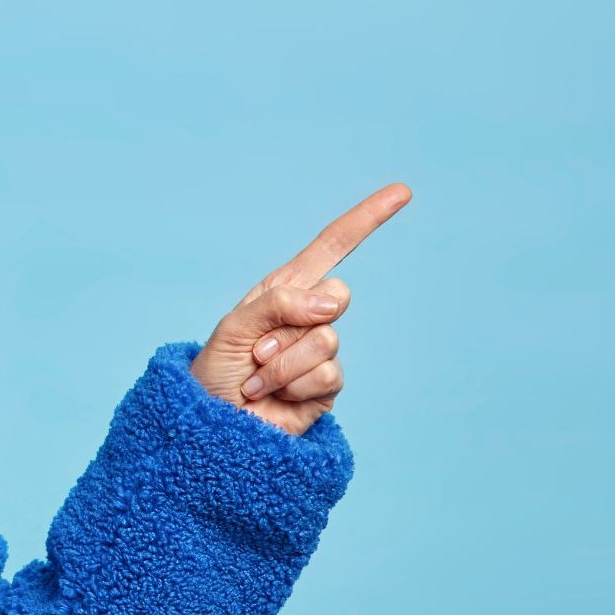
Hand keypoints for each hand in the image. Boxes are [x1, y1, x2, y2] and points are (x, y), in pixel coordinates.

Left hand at [190, 183, 410, 435]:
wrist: (213, 422)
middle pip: (337, 296)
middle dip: (292, 323)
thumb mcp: (234, 327)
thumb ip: (279, 304)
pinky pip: (325, 375)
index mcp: (285, 289)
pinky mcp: (326, 387)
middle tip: (258, 349)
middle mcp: (308, 316)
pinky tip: (273, 396)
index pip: (333, 246)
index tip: (402, 192)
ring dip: (282, 363)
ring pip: (326, 341)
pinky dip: (291, 386)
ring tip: (257, 377)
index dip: (367, 219)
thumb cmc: (215, 372)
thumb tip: (331, 304)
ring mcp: (321, 352)